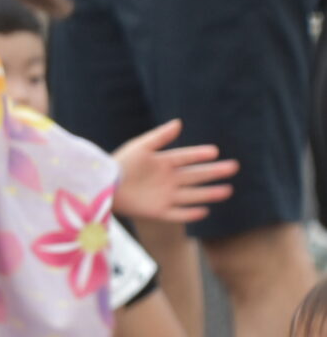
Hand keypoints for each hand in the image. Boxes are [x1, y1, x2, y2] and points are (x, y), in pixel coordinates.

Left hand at [112, 119, 236, 223]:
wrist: (102, 187)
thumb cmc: (120, 164)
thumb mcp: (139, 147)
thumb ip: (159, 137)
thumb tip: (179, 123)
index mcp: (163, 162)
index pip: (186, 157)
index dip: (199, 154)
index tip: (215, 151)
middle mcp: (168, 180)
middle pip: (195, 176)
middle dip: (214, 172)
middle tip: (233, 167)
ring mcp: (164, 196)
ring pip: (192, 195)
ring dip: (209, 193)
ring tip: (227, 190)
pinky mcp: (157, 212)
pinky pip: (177, 214)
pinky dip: (190, 213)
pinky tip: (204, 211)